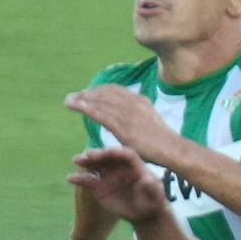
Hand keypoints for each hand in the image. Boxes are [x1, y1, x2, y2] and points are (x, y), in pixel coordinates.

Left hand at [65, 86, 180, 167]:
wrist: (171, 149)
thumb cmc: (163, 142)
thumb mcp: (151, 121)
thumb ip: (136, 117)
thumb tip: (122, 120)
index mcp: (140, 101)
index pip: (115, 90)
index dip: (99, 90)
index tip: (89, 93)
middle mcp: (132, 103)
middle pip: (104, 93)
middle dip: (87, 93)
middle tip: (74, 96)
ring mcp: (126, 114)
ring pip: (99, 101)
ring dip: (81, 98)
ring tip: (69, 100)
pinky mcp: (121, 126)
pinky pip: (98, 113)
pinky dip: (84, 107)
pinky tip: (74, 105)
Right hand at [69, 147, 169, 224]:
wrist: (144, 215)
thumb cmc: (153, 204)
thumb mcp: (156, 198)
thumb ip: (152, 188)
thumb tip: (147, 179)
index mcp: (135, 166)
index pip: (125, 154)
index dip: (116, 152)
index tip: (107, 152)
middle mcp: (120, 167)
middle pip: (108, 156)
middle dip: (98, 154)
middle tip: (88, 155)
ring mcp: (109, 175)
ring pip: (96, 165)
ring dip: (86, 161)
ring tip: (77, 161)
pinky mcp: (100, 186)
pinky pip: (88, 180)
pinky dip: (79, 179)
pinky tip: (70, 179)